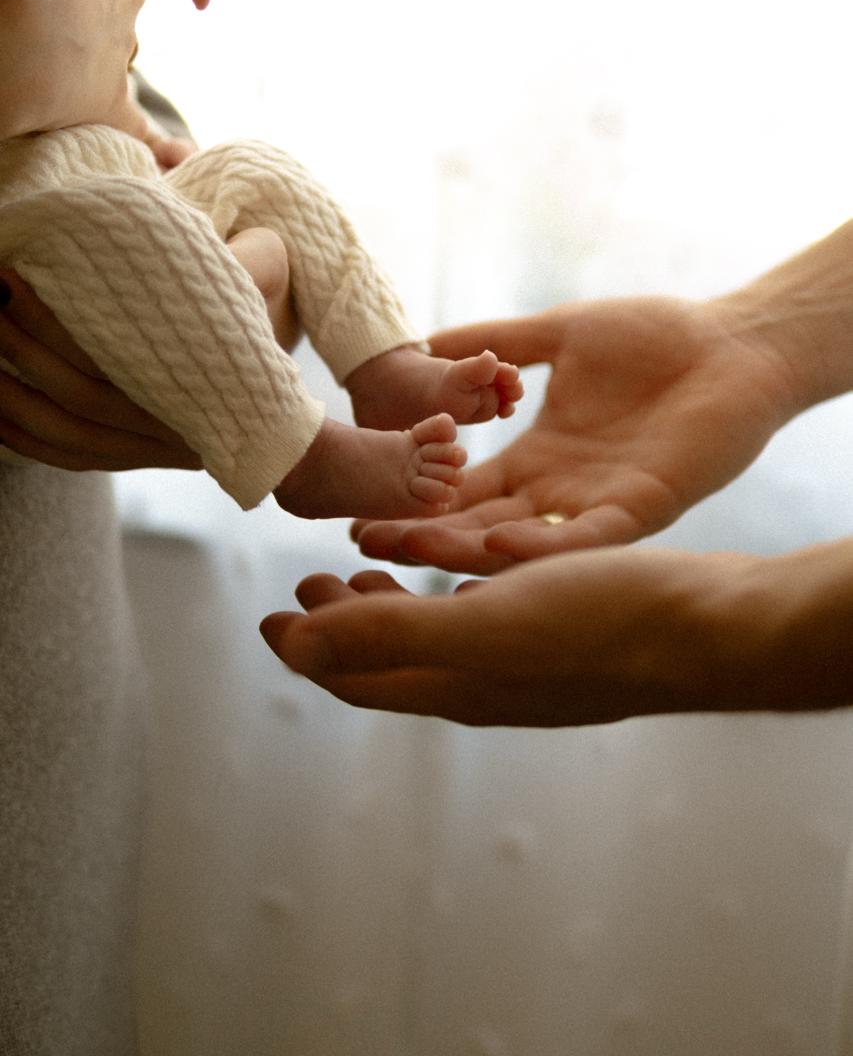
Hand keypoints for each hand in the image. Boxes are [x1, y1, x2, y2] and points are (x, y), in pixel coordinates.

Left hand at [0, 231, 297, 470]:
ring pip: (65, 432)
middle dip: (22, 346)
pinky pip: (65, 457)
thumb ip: (246, 252)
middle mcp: (170, 423)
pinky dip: (22, 437)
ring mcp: (147, 449)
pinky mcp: (128, 461)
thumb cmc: (258, 330)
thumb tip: (195, 185)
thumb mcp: (266, 280)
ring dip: (11, 395)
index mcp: (200, 375)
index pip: (111, 356)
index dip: (51, 321)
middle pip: (80, 393)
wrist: (276, 420)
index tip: (17, 275)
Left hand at [260, 546, 777, 725]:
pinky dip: (446, 593)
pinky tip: (464, 567)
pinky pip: (479, 618)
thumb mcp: (483, 624)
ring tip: (371, 572)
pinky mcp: (558, 636)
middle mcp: (482, 680)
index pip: (356, 675)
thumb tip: (295, 644)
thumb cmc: (599, 626)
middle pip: (390, 660)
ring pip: (435, 640)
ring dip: (392, 609)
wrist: (705, 631)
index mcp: (453, 683)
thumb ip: (388, 635)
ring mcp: (523, 662)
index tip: (272, 617)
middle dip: (342, 625)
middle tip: (311, 586)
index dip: (307, 649)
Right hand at [352, 296, 797, 573]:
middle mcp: (559, 491)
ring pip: (522, 541)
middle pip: (479, 524)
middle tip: (364, 542)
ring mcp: (597, 503)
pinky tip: (495, 544)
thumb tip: (428, 340)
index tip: (361, 506)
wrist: (732, 342)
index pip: (464, 489)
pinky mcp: (640, 506)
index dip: (414, 497)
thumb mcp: (557, 336)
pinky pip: (584, 534)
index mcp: (538, 457)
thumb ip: (495, 343)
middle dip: (423, 533)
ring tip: (411, 546)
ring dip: (466, 548)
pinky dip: (541, 544)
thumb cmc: (654, 337)